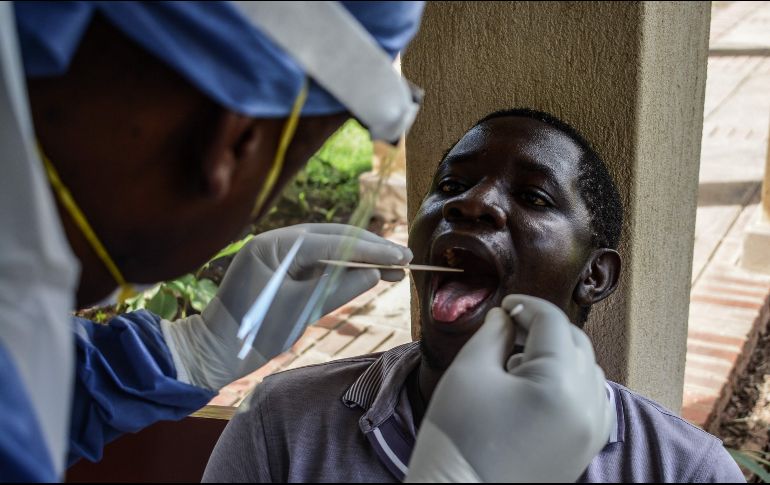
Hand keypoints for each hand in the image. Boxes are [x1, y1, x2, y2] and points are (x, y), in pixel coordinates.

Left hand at [162, 223, 411, 389]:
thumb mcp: (299, 311)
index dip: (369, 249)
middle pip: (333, 237)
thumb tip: (375, 273)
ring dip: (361, 257)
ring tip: (395, 266)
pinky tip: (369, 271)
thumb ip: (338, 288)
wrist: (216, 350)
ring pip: (330, 248)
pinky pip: (320, 262)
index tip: (399, 255)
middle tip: (404, 257)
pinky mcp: (284, 269)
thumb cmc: (252, 332)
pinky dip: (345, 267)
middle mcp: (277, 242)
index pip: (331, 241)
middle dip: (370, 248)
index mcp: (275, 245)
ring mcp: (280, 253)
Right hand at [406, 294, 613, 482]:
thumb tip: (506, 316)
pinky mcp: (586, 448)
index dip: (526, 306)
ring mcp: (592, 431)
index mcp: (560, 385)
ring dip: (559, 354)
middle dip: (543, 329)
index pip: (552, 322)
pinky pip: (592, 400)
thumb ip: (493, 334)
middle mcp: (588, 407)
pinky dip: (572, 383)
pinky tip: (538, 388)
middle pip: (576, 343)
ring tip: (517, 364)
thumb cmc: (458, 438)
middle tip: (508, 328)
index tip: (503, 306)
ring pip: (587, 370)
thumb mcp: (469, 372)